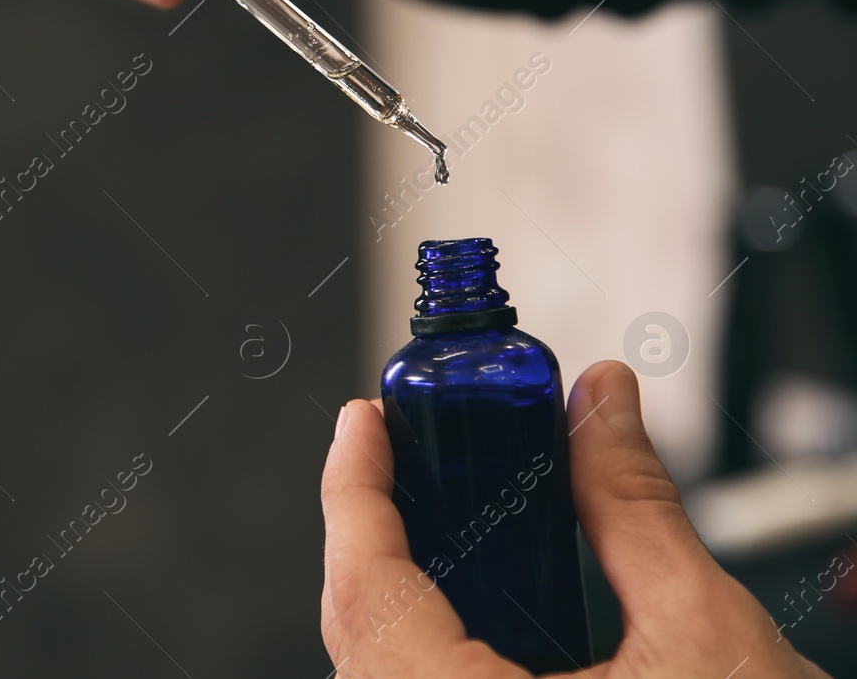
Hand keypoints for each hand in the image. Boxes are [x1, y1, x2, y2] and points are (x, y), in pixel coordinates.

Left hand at [319, 361, 831, 676]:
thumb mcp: (706, 636)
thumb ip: (632, 509)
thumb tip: (599, 407)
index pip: (367, 592)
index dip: (354, 492)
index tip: (362, 422)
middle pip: (363, 630)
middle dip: (376, 532)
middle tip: (397, 454)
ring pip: (383, 674)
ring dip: (399, 591)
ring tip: (433, 513)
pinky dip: (429, 647)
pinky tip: (470, 602)